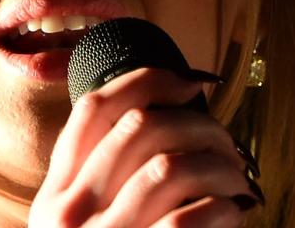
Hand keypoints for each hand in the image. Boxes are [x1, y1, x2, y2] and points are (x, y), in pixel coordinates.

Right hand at [29, 67, 262, 226]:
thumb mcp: (76, 222)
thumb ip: (99, 177)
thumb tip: (168, 117)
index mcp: (56, 190)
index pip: (95, 109)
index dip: (148, 80)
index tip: (191, 82)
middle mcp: (70, 211)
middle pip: (139, 127)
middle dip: (198, 122)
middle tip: (227, 140)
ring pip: (168, 167)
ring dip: (219, 165)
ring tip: (238, 177)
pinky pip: (189, 221)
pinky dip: (222, 209)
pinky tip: (232, 214)